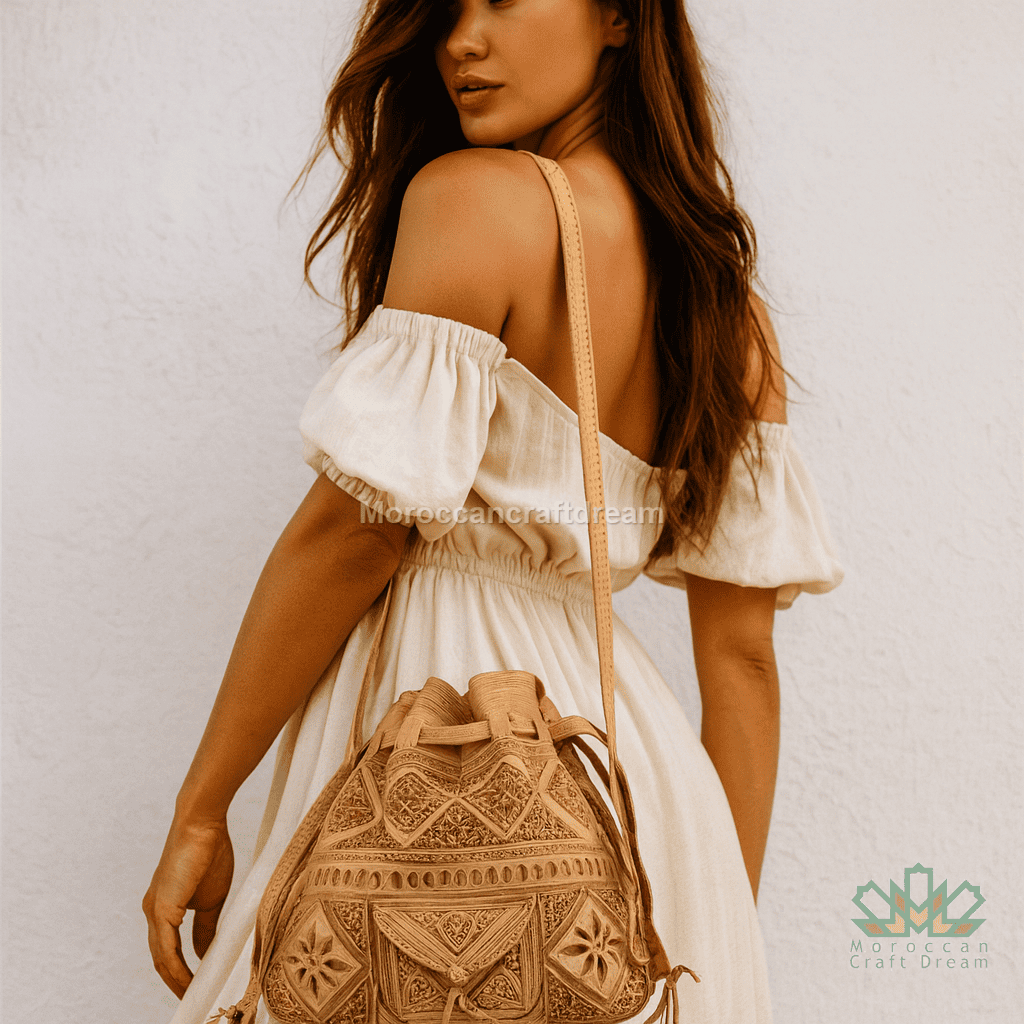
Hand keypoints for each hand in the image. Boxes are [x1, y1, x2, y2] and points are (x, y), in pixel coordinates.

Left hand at [143, 816, 234, 997]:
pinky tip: (188, 981)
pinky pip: (165, 949)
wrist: (203, 824)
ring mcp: (154, 911)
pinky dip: (176, 969)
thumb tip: (204, 952)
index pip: (169, 951)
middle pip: (162, 961)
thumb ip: (205, 927)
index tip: (197, 989)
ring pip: (161, 959)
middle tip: (193, 1002)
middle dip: (176, 985)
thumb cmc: (209, 852)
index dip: (180, 974)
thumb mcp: (211, 899)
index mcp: (165, 909)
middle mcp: (153, 913)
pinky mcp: (160, 908)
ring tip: (193, 998)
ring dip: (176, 982)